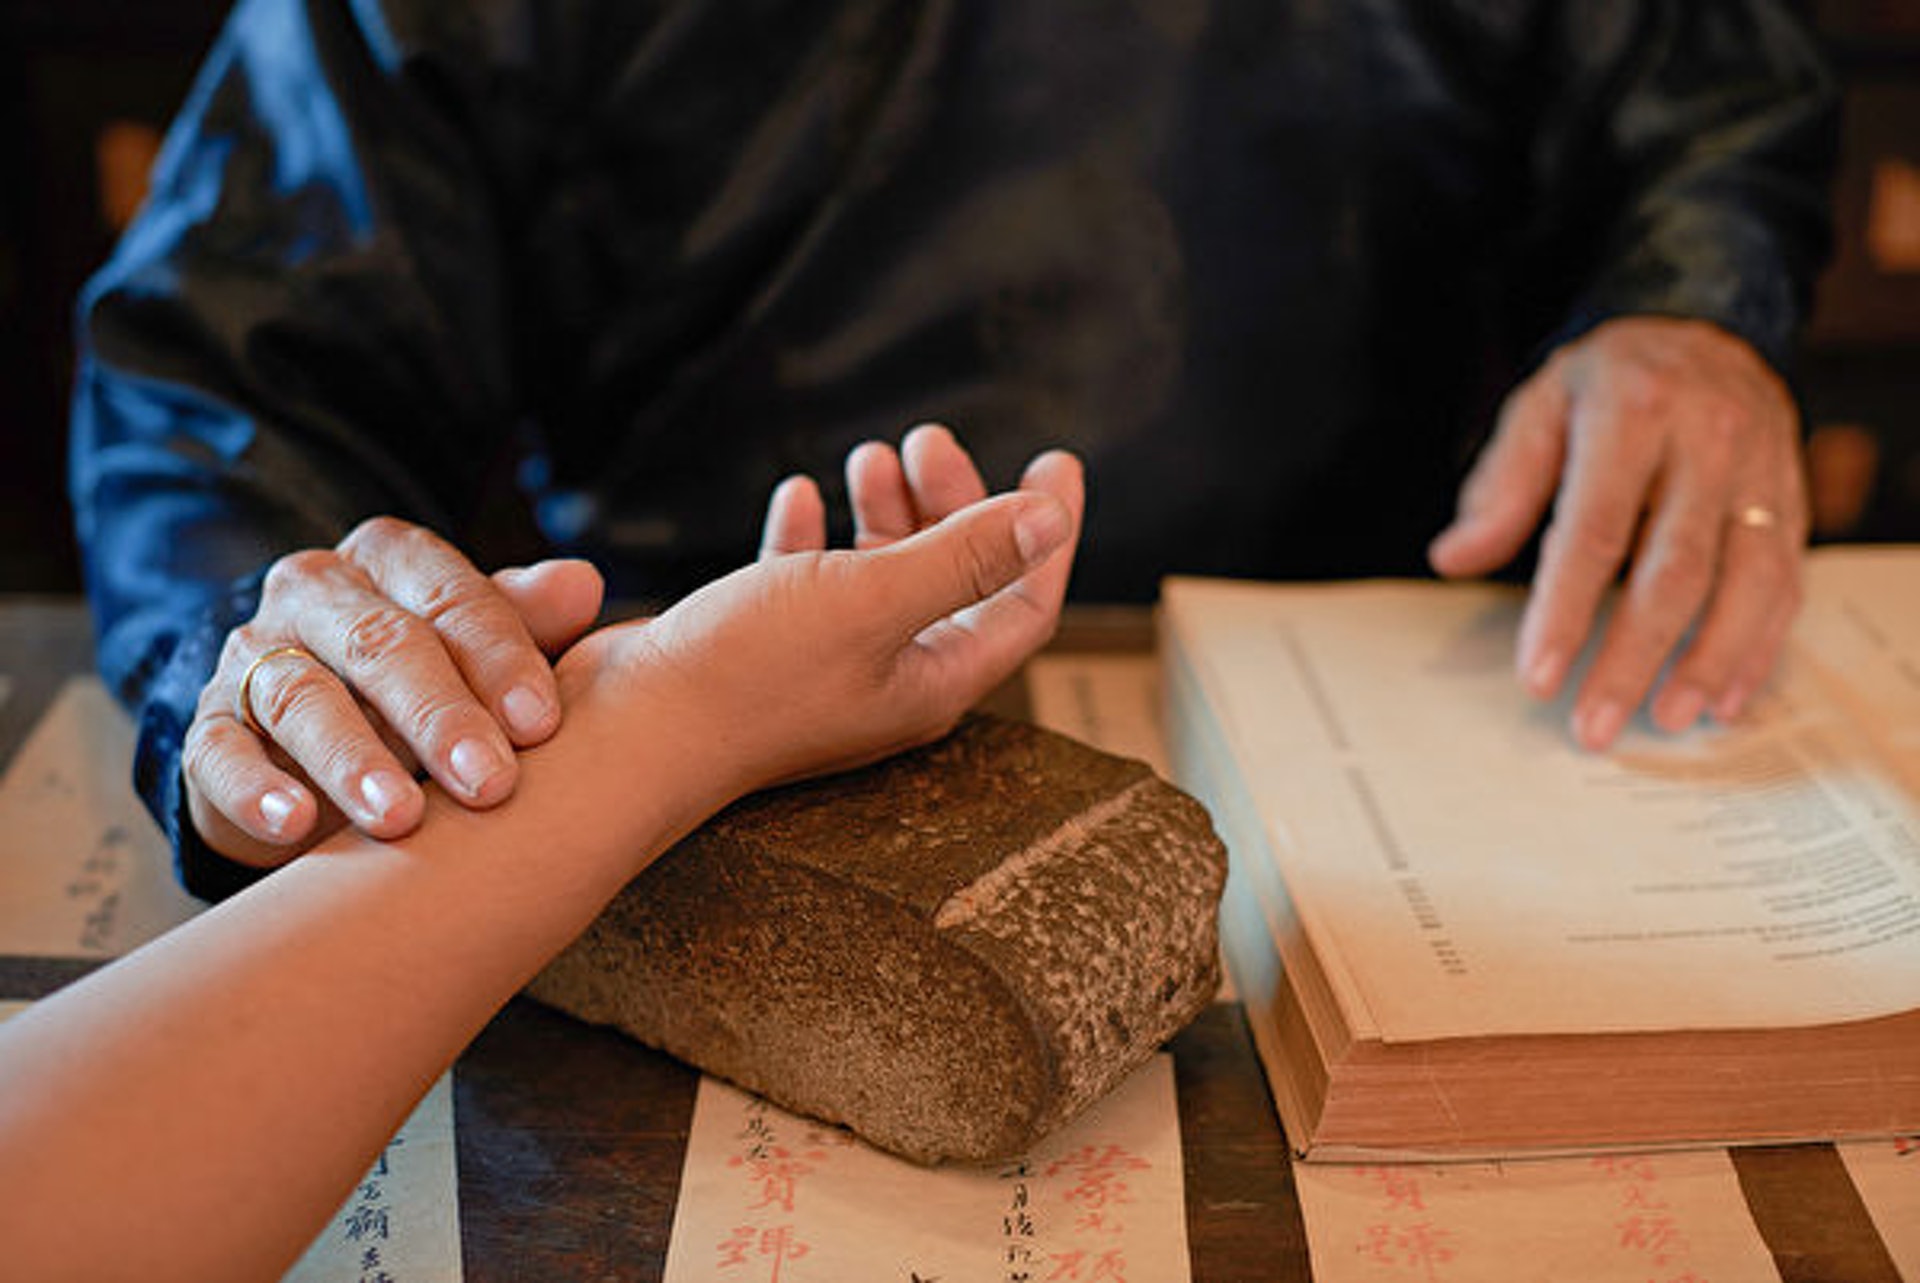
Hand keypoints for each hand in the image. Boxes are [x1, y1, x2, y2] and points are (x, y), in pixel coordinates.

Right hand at [185, 518, 605, 862]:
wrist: (321, 736)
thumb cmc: (432, 681)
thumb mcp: (482, 645)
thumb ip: (528, 617)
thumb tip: (583, 583)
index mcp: (392, 560)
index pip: (452, 597)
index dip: (499, 659)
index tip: (540, 725)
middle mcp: (318, 593)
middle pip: (381, 643)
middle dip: (439, 716)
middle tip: (489, 783)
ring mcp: (255, 655)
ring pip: (302, 698)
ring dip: (354, 760)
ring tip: (401, 818)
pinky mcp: (210, 725)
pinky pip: (221, 752)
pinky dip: (255, 790)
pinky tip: (295, 825)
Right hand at [556, 425, 1083, 812]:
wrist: (627, 734)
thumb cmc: (748, 676)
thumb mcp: (872, 599)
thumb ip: (966, 558)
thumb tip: (1052, 519)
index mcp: (934, 681)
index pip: (1025, 605)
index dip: (1049, 534)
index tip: (1056, 460)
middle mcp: (889, 679)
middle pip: (954, 581)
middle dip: (953, 504)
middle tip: (927, 439)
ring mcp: (826, 669)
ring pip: (881, 577)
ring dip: (887, 513)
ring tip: (871, 455)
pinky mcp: (764, 653)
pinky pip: (807, 586)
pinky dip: (813, 537)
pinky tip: (797, 498)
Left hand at [1428, 317, 1806, 749]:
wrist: (1706, 328)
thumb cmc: (1607, 383)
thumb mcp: (1538, 409)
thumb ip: (1501, 488)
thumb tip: (1453, 559)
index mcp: (1632, 412)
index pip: (1595, 530)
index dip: (1564, 611)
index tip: (1539, 678)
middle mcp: (1709, 440)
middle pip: (1674, 571)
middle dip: (1634, 659)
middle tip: (1595, 726)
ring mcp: (1761, 471)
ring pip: (1746, 583)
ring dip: (1709, 664)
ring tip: (1668, 720)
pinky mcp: (1792, 499)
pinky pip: (1786, 582)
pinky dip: (1758, 647)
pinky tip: (1725, 697)